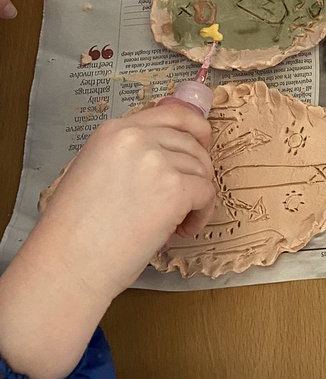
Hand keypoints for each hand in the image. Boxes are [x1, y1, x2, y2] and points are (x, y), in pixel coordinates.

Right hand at [0, 102, 214, 378]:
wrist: (66, 266)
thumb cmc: (74, 231)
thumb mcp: (93, 171)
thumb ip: (128, 153)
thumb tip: (169, 146)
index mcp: (114, 130)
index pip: (172, 113)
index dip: (193, 129)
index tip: (201, 145)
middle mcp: (137, 137)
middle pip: (191, 140)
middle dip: (197, 167)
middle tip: (188, 195)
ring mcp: (157, 161)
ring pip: (201, 167)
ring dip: (197, 195)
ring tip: (177, 222)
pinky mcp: (174, 188)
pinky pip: (207, 192)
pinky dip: (202, 213)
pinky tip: (184, 229)